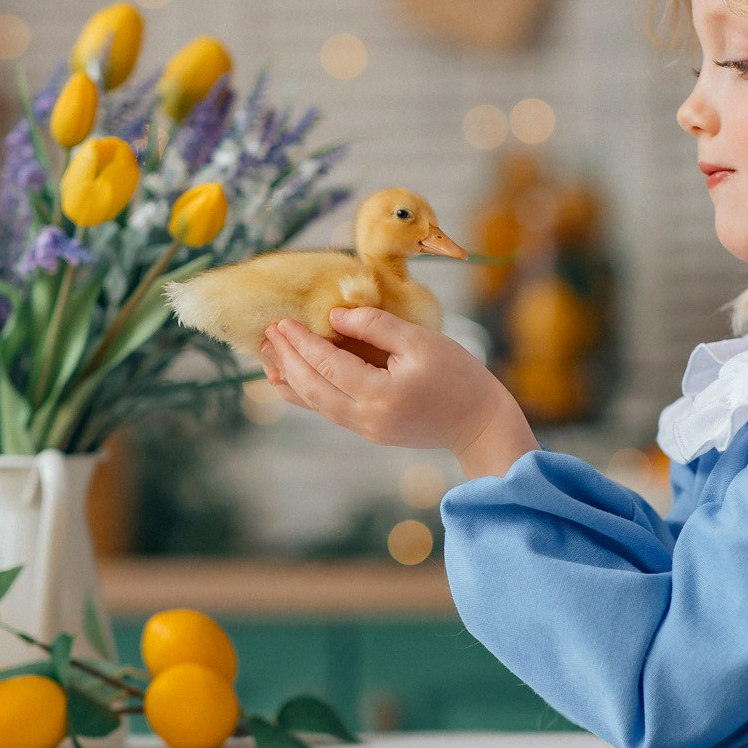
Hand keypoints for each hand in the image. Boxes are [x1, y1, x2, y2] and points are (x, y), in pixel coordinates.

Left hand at [260, 306, 537, 471]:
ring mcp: (366, 428)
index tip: (281, 321)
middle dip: (287, 360)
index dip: (300, 342)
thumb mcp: (421, 341)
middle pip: (312, 388)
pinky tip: (294, 381)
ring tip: (268, 359)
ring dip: (291, 380)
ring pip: (316, 404)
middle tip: (267, 334)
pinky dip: (308, 394)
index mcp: (379, 394)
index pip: (327, 364)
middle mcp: (366, 417)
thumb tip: (335, 317)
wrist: (480, 424)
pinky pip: (330, 410)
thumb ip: (376, 326)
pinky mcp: (371, 431)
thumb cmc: (458, 376)